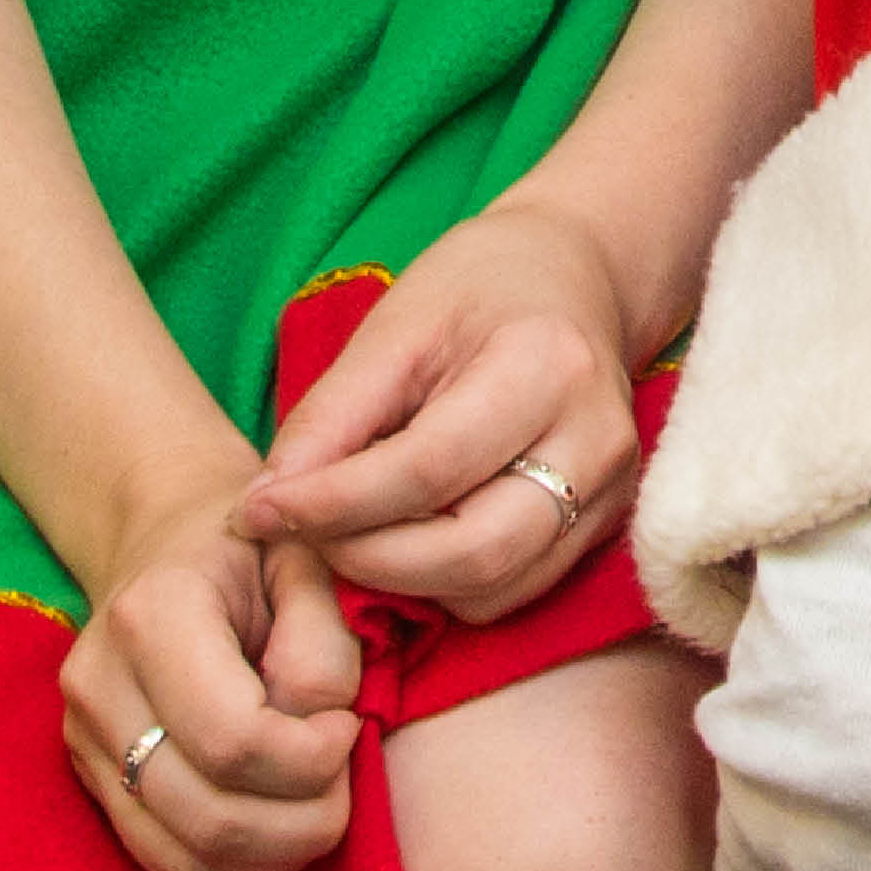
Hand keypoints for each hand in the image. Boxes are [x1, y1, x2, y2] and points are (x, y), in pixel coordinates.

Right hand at [56, 472, 362, 870]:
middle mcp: (101, 686)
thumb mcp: (305, 555)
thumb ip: (325, 636)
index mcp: (152, 613)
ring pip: (185, 860)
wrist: (167, 536)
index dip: (312, 756)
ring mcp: (85, 742)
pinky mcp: (91, 781)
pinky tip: (280, 823)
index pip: (235, 739)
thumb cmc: (254, 544)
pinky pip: (167, 864)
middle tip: (345, 776)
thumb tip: (325, 725)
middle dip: (302, 818)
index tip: (350, 724)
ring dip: (274, 853)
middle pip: (210, 816)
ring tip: (319, 803)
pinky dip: (237, 864)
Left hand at [240, 191, 637, 623]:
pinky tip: (409, 537)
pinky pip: (509, 593)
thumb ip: (331, 417)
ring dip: (401, 582)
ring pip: (490, 589)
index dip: (332, 505)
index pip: (426, 471)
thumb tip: (263, 509)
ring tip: (351, 533)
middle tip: (304, 535)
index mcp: (546, 366)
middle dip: (367, 561)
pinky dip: (443, 585)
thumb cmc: (477, 289)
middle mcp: (595, 440)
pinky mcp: (603, 527)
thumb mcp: (394, 326)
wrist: (573, 278)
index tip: (260, 511)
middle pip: (471, 553)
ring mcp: (610, 492)